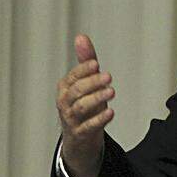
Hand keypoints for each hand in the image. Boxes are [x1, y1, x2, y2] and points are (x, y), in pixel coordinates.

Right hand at [55, 34, 113, 176]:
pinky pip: (88, 126)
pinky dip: (99, 119)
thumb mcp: (85, 83)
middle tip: (108, 77)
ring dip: (97, 99)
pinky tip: (111, 112)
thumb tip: (81, 37)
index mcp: (66, 88)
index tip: (96, 64)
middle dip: (92, 83)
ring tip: (111, 91)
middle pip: (77, 91)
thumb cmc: (83, 106)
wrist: (78, 139)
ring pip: (81, 108)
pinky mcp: (81, 133)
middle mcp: (66, 103)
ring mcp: (72, 119)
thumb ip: (86, 61)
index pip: (73, 77)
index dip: (83, 70)